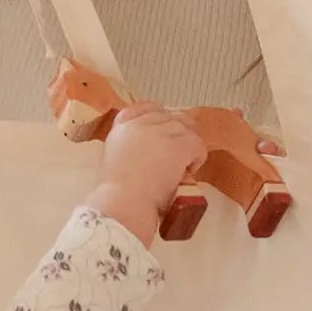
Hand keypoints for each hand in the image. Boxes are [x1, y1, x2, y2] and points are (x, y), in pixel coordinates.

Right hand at [87, 103, 207, 246]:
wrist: (124, 203)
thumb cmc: (116, 193)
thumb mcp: (113, 160)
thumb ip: (129, 147)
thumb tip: (149, 150)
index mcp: (122, 127)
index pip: (147, 107)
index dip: (161, 117)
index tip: (165, 133)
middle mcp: (141, 123)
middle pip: (171, 116)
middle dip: (179, 132)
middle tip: (180, 153)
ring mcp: (161, 131)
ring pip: (187, 130)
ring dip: (188, 147)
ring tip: (182, 167)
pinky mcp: (180, 144)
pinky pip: (198, 145)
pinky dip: (197, 159)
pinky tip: (188, 172)